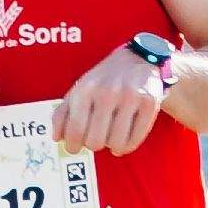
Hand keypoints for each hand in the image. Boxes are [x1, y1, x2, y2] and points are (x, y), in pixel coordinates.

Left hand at [54, 42, 176, 156]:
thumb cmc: (104, 80)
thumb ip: (62, 114)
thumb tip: (57, 138)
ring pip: (116, 143)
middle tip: (96, 137)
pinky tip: (125, 138)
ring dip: (112, 145)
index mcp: (85, 89)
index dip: (72, 146)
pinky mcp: (149, 103)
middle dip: (93, 144)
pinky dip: (128, 145)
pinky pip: (135, 139)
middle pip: (95, 141)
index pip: (75, 131)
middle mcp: (107, 92)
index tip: (74, 148)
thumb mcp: (79, 90)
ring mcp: (130, 97)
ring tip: (111, 137)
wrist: (138, 59)